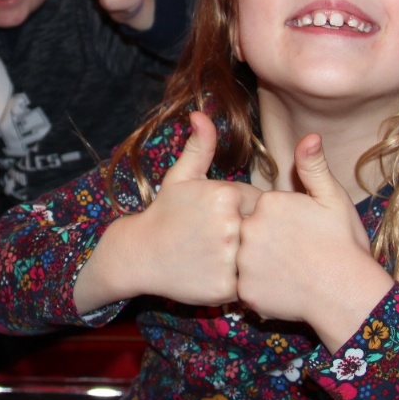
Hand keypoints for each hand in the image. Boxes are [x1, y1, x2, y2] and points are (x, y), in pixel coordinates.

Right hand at [75, 111, 257, 312]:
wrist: (139, 254)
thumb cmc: (165, 213)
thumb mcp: (181, 177)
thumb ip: (200, 146)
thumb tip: (200, 113)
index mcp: (225, 194)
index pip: (258, 203)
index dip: (243, 212)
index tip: (220, 219)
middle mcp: (230, 224)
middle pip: (259, 230)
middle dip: (247, 235)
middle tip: (219, 240)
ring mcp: (228, 257)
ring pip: (255, 257)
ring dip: (244, 258)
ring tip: (217, 256)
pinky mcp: (226, 286)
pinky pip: (247, 284)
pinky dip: (235, 281)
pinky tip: (212, 272)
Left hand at [236, 136, 392, 350]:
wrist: (349, 294)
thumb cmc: (345, 245)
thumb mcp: (333, 199)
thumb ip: (314, 167)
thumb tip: (310, 136)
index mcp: (269, 203)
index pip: (264, 210)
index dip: (283, 224)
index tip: (301, 236)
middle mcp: (250, 229)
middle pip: (250, 233)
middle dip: (268, 244)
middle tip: (296, 257)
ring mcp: (245, 262)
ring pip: (245, 261)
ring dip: (261, 267)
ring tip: (290, 274)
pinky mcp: (246, 291)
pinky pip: (246, 288)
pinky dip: (260, 291)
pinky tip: (283, 291)